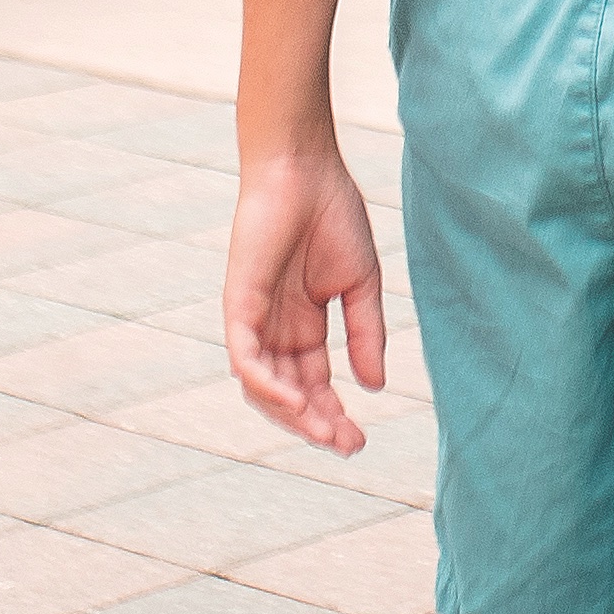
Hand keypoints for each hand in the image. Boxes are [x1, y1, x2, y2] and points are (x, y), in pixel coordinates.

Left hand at [222, 141, 390, 450]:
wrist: (304, 167)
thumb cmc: (332, 213)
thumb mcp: (360, 282)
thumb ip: (366, 333)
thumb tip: (374, 386)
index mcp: (304, 324)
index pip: (315, 384)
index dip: (334, 414)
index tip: (359, 442)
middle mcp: (275, 329)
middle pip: (289, 394)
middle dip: (315, 424)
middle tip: (346, 446)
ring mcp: (254, 319)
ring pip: (262, 387)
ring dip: (292, 414)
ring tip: (324, 431)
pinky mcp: (238, 305)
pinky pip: (246, 359)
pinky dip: (267, 386)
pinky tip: (297, 402)